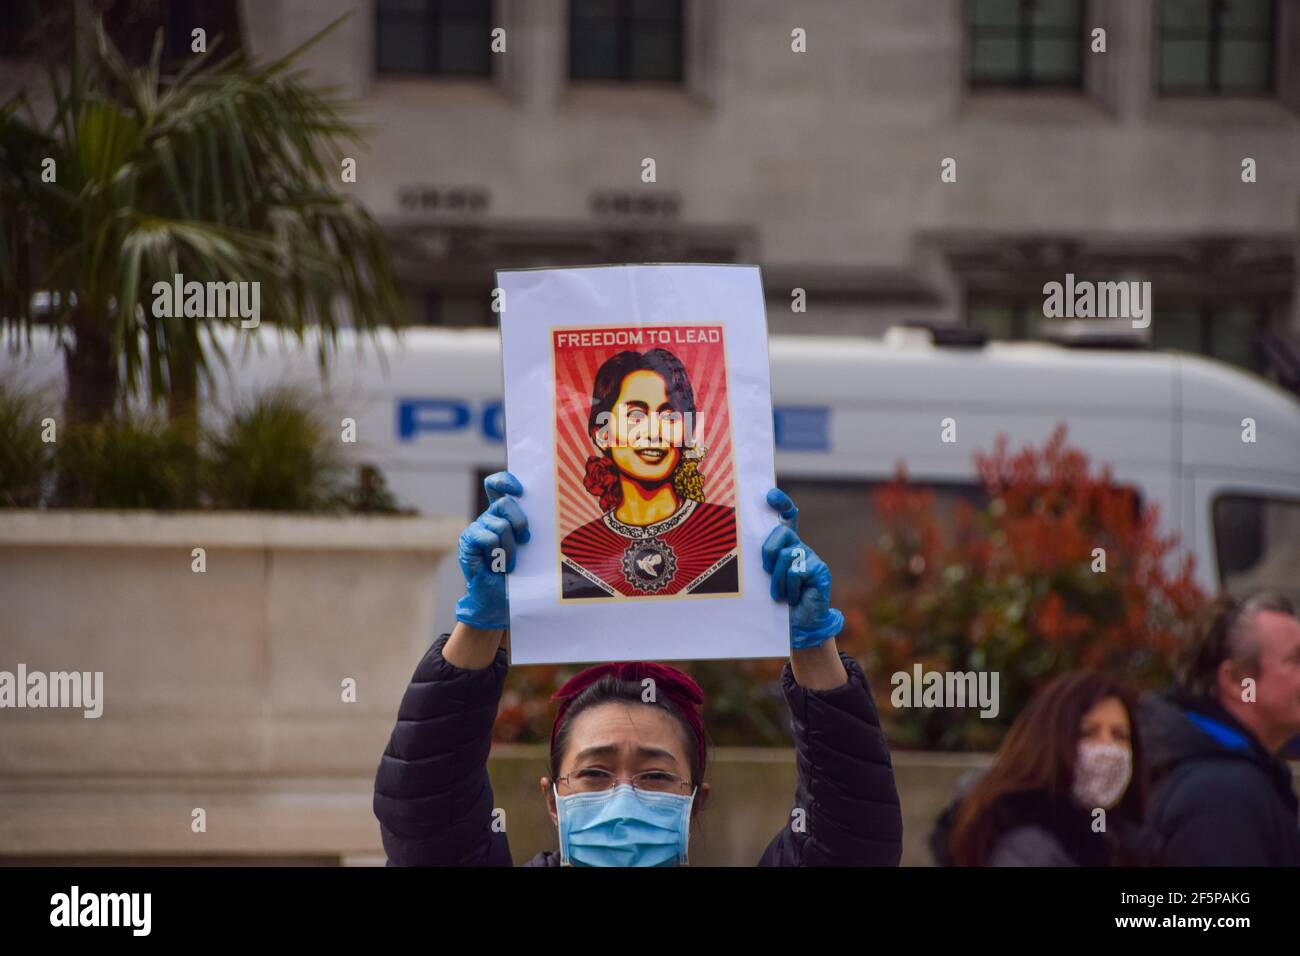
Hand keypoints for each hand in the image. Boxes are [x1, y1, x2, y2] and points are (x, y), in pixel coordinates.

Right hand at [454, 471, 529, 630]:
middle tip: (526, 540)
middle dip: (520, 521)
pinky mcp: (467, 542)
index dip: (506, 481)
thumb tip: (555, 516)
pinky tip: (496, 566)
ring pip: (499, 525)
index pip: (498, 485)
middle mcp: (489, 517)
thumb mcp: (532, 548)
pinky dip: (496, 554)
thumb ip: (534, 530)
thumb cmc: (521, 575)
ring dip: (510, 548)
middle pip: (504, 503)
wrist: (501, 600)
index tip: (520, 491)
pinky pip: (486, 538)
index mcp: (504, 514)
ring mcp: (477, 529)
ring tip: (510, 564)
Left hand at [761, 488, 844, 649]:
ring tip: (778, 594)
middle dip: (768, 551)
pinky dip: (789, 587)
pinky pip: (797, 570)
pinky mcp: (819, 570)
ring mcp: (811, 557)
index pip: (786, 517)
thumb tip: (741, 545)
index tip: (770, 495)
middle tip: (766, 572)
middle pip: (781, 532)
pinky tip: (792, 597)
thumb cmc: (775, 602)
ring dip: (776, 579)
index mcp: (785, 545)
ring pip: (787, 554)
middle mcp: (799, 547)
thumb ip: (761, 561)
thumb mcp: (763, 578)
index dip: (781, 503)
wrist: (798, 626)